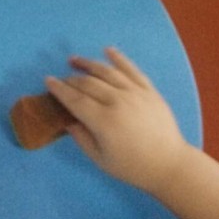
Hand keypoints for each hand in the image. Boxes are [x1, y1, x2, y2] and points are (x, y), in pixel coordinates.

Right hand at [45, 48, 188, 194]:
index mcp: (104, 121)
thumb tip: (67, 118)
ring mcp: (135, 93)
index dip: (59, 89)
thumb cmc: (133, 167)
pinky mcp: (149, 90)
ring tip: (74, 60)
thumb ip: (81, 137)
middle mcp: (118, 102)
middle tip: (61, 79)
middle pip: (88, 83)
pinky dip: (119, 58)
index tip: (48, 81)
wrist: (170, 165)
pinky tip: (107, 50)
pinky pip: (132, 70)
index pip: (75, 99)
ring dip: (88, 64)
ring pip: (106, 72)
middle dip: (71, 79)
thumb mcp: (100, 159)